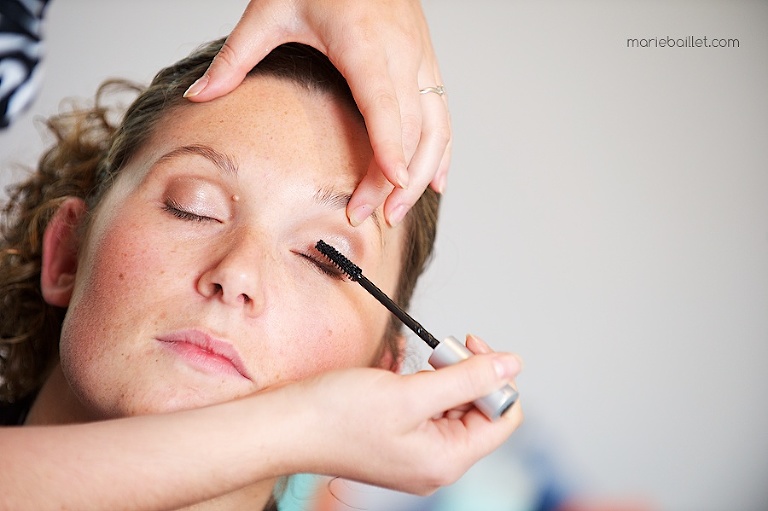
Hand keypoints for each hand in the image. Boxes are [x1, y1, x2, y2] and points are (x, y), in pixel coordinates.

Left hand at [184, 0, 450, 226]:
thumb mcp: (271, 8)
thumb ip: (235, 57)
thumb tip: (198, 95)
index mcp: (363, 42)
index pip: (384, 103)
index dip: (390, 147)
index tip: (391, 185)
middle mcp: (401, 52)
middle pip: (410, 128)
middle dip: (393, 178)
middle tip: (368, 216)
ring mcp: (420, 57)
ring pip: (435, 126)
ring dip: (421, 173)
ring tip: (398, 210)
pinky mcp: (427, 61)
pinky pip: (443, 113)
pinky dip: (441, 151)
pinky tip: (434, 181)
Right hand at [284, 335, 522, 494]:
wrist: (286, 427)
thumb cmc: (338, 415)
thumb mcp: (410, 392)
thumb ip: (466, 378)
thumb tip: (512, 365)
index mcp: (446, 460)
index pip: (502, 417)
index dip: (494, 378)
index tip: (471, 346)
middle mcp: (436, 463)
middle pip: (477, 410)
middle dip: (462, 375)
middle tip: (435, 354)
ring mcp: (417, 454)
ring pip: (451, 407)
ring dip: (439, 378)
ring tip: (411, 367)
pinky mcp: (399, 442)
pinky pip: (426, 410)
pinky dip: (419, 386)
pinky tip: (398, 376)